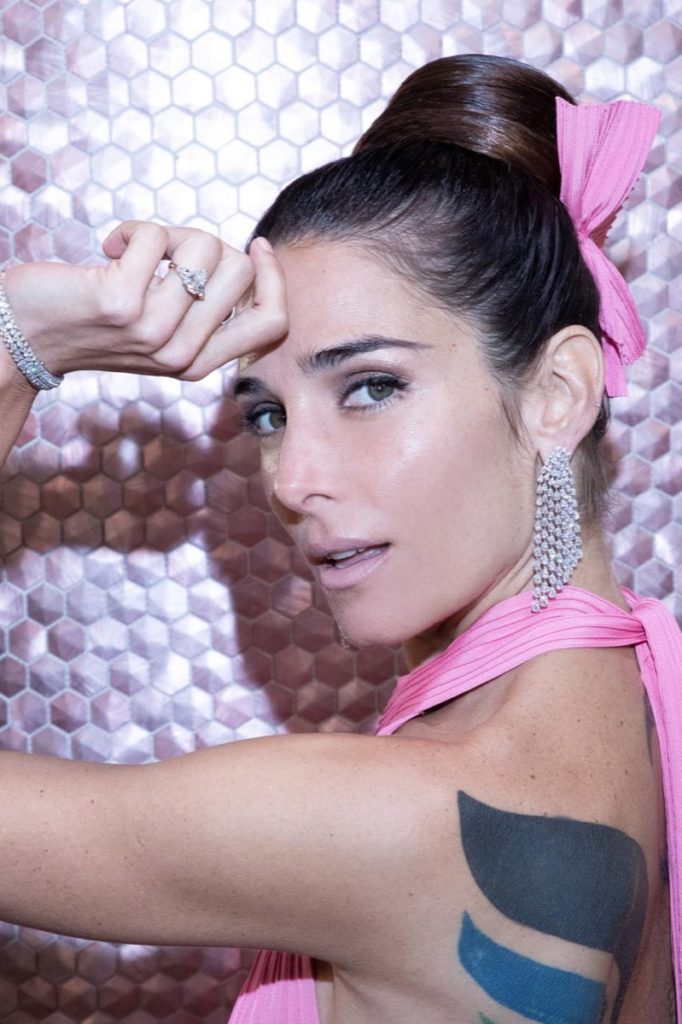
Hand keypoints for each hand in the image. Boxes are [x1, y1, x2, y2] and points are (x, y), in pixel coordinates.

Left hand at [1, 221, 286, 381]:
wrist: (27, 334)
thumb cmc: (93, 320)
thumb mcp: (159, 328)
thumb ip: (201, 309)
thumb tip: (244, 258)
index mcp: (198, 364)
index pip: (272, 323)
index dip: (274, 277)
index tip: (256, 246)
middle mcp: (181, 354)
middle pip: (240, 271)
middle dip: (205, 243)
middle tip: (165, 253)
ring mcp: (153, 331)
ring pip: (204, 247)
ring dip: (167, 233)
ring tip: (135, 252)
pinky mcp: (121, 303)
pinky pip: (155, 235)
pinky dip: (132, 228)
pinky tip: (109, 248)